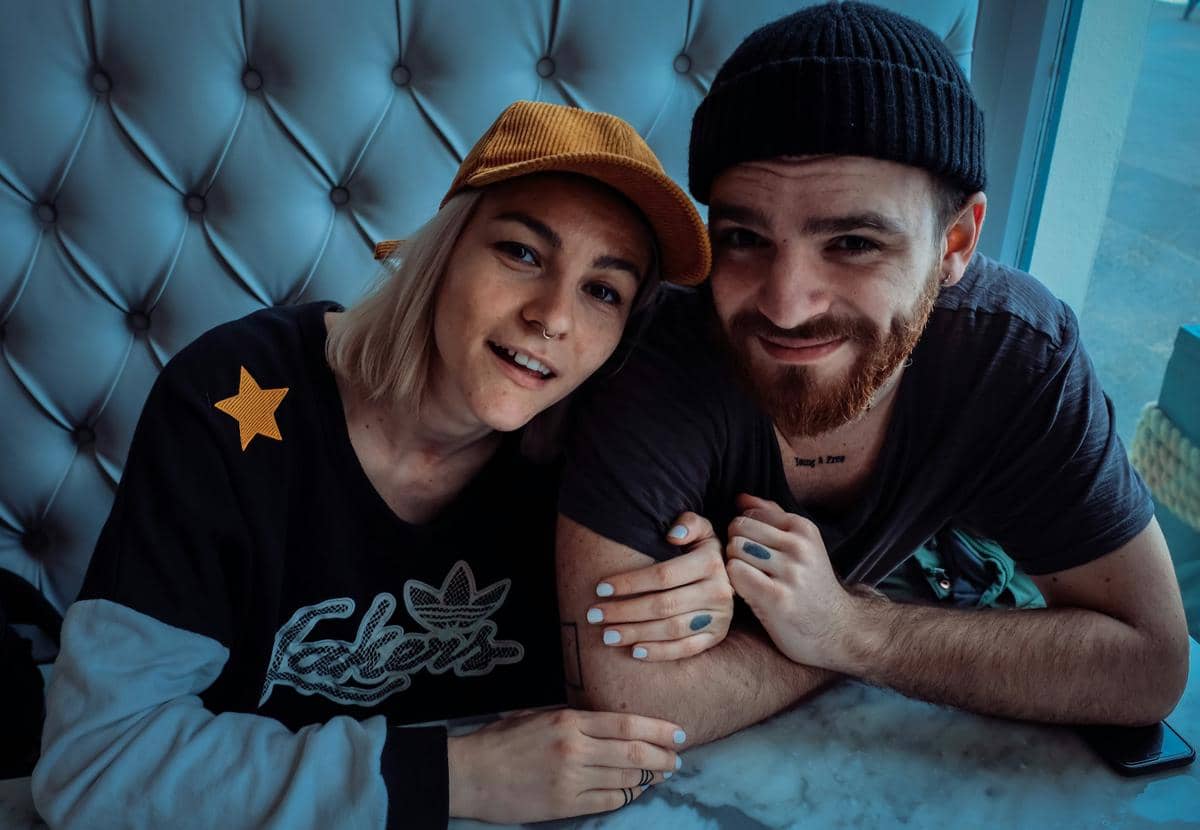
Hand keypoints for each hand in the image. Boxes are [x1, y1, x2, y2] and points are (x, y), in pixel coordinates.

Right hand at [447, 708, 684, 822]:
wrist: (469, 774)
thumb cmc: (499, 741)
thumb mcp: (537, 716)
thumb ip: (572, 719)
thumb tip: (607, 723)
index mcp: (568, 722)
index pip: (625, 724)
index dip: (656, 729)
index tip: (676, 733)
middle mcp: (574, 748)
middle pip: (633, 752)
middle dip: (661, 756)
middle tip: (677, 758)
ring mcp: (570, 779)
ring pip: (624, 777)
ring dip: (649, 777)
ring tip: (661, 774)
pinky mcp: (564, 805)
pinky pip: (607, 800)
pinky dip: (626, 795)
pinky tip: (634, 790)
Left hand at [584, 512, 733, 660]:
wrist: (735, 576)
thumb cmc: (701, 551)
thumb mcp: (701, 530)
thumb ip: (688, 524)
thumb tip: (672, 536)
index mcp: (710, 562)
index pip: (663, 575)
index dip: (630, 583)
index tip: (600, 588)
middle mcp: (718, 591)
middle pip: (663, 605)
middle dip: (624, 611)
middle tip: (595, 615)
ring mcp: (719, 617)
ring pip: (672, 629)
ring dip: (636, 633)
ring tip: (607, 635)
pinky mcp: (717, 636)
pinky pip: (686, 648)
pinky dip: (660, 652)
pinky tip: (635, 651)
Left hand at [725, 494, 871, 668]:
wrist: (837, 630)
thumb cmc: (811, 586)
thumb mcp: (802, 545)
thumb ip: (771, 517)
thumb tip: (741, 497)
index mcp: (804, 528)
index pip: (751, 513)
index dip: (743, 532)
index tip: (752, 550)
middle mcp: (799, 546)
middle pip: (739, 528)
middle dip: (735, 546)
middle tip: (746, 566)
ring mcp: (790, 572)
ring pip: (735, 549)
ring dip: (734, 565)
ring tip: (748, 578)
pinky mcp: (777, 598)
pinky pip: (736, 572)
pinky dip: (735, 582)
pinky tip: (747, 592)